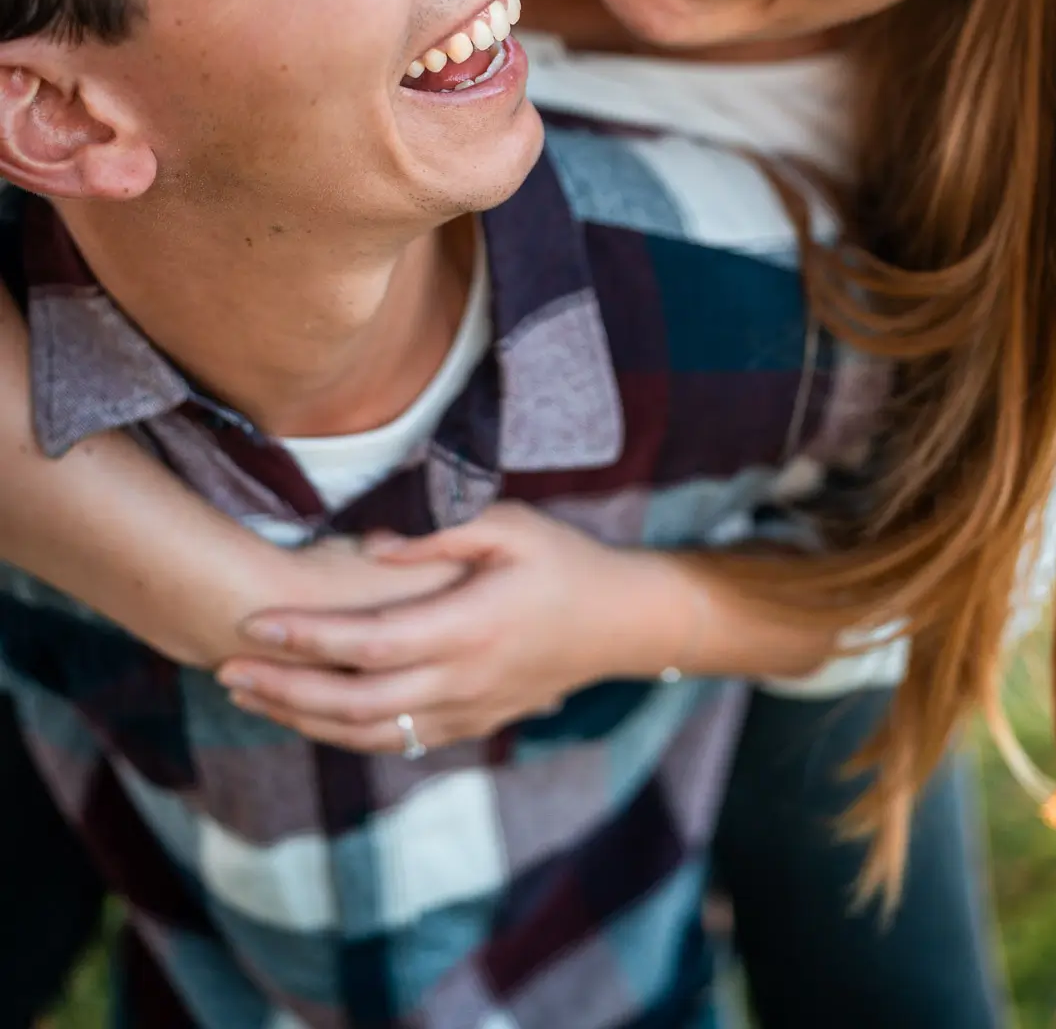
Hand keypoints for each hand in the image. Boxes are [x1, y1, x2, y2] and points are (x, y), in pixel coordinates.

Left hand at [218, 503, 698, 750]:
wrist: (619, 624)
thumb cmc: (562, 560)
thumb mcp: (510, 525)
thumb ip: (439, 534)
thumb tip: (369, 546)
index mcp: (468, 628)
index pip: (369, 641)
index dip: (307, 636)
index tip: (254, 621)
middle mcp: (461, 680)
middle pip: (354, 700)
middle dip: (283, 688)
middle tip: (224, 669)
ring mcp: (464, 711)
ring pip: (367, 731)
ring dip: (300, 718)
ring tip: (246, 693)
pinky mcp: (468, 725)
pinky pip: (393, 740)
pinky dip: (340, 732)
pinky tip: (303, 714)